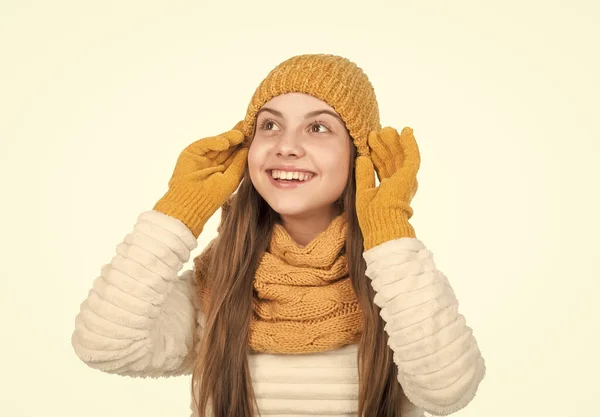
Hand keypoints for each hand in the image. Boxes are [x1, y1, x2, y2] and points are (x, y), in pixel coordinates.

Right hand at [153, 122, 247, 237]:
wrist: (192, 203)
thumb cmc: (213, 196)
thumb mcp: (231, 178)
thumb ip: (239, 163)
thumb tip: (247, 148)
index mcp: (225, 169)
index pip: (236, 153)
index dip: (245, 145)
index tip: (255, 135)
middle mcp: (214, 162)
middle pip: (228, 145)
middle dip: (238, 136)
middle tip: (248, 126)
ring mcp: (203, 156)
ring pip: (217, 143)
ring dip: (229, 137)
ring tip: (240, 134)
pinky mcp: (191, 153)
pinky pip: (204, 144)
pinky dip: (214, 142)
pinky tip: (224, 143)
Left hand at [355, 126, 419, 249]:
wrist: (381, 223)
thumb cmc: (372, 215)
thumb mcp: (363, 191)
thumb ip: (364, 175)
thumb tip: (362, 158)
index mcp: (389, 189)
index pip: (383, 166)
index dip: (377, 153)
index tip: (369, 141)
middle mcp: (399, 183)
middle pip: (392, 159)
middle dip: (384, 145)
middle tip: (374, 132)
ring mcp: (406, 180)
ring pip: (400, 155)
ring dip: (393, 141)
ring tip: (385, 129)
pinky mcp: (410, 176)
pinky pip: (412, 156)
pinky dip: (410, 143)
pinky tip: (406, 131)